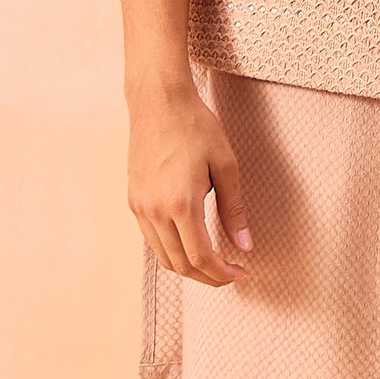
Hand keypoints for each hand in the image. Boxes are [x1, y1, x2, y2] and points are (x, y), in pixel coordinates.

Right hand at [127, 82, 253, 286]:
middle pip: (181, 264)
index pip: (201, 257)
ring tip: (214, 263)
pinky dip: (173, 251)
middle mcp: (155, 211)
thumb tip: (245, 246)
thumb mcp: (226, 166)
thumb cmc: (195, 126)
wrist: (159, 101)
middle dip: (208, 277)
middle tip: (231, 273)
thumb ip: (234, 210)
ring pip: (163, 257)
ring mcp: (140, 207)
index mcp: (181, 203)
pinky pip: (152, 240)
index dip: (223, 273)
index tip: (241, 272)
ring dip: (189, 267)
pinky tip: (191, 243)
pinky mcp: (134, 200)